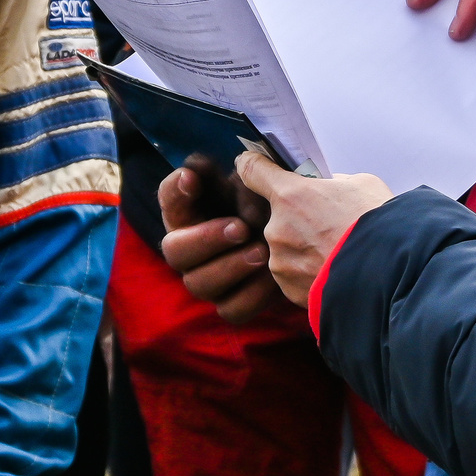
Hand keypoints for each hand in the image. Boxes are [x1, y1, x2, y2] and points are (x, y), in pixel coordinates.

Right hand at [157, 157, 284, 324]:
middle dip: (206, 238)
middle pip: (175, 251)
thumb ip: (234, 173)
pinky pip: (233, 310)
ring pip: (200, 284)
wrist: (306, 238)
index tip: (192, 178)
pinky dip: (254, 294)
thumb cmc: (271, 205)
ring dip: (231, 267)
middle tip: (241, 228)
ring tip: (263, 253)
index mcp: (192, 214)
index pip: (169, 199)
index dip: (175, 191)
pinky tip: (274, 278)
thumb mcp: (258, 184)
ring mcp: (209, 282)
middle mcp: (190, 251)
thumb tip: (198, 165)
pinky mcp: (233, 305)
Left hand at [235, 153, 394, 307]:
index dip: (252, 164)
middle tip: (331, 227)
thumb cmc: (379, 226)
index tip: (252, 164)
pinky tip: (335, 272)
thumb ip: (333, 184)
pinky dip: (310, 274)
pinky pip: (294, 276)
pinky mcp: (289, 290)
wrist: (390, 274)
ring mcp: (281, 262)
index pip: (252, 170)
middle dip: (300, 220)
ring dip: (305, 250)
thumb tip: (326, 190)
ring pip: (287, 249)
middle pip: (279, 217)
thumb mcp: (362, 186)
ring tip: (338, 254)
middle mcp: (277, 228)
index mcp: (291, 195)